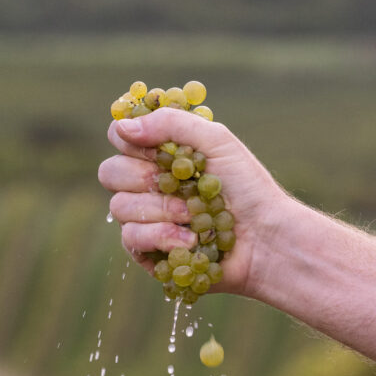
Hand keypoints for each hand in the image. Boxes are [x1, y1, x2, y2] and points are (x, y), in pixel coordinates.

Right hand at [98, 107, 291, 296]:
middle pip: (110, 172)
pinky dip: (162, 236)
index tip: (156, 149)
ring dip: (160, 209)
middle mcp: (148, 185)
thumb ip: (170, 124)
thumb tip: (122, 126)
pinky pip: (131, 238)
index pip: (120, 137)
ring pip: (119, 207)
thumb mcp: (216, 141)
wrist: (265, 240)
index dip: (130, 140)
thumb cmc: (248, 188)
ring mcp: (146, 219)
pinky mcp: (149, 251)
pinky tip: (190, 240)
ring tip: (193, 216)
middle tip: (179, 185)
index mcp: (161, 154)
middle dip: (143, 178)